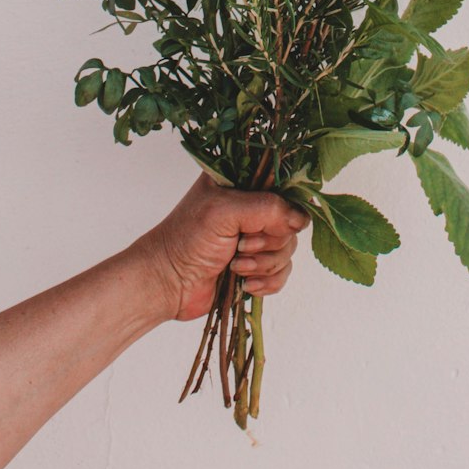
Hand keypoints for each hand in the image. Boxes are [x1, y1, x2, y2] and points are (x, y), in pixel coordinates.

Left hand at [141, 172, 309, 320]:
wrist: (168, 283)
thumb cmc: (186, 239)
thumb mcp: (225, 212)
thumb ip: (266, 208)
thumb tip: (301, 220)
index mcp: (242, 184)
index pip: (283, 187)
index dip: (281, 208)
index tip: (263, 223)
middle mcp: (251, 209)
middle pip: (290, 223)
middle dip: (268, 241)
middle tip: (241, 246)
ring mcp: (255, 238)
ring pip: (288, 250)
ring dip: (265, 264)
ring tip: (236, 266)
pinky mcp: (257, 267)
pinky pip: (283, 274)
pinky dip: (268, 282)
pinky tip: (245, 283)